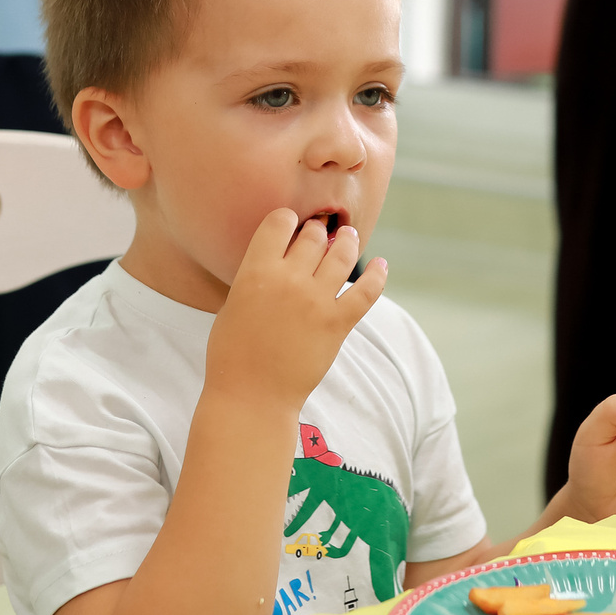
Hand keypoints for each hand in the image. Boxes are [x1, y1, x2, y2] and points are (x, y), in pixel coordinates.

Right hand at [204, 209, 384, 414]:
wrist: (252, 395)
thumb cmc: (233, 353)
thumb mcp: (234, 303)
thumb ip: (256, 276)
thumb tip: (278, 259)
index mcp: (256, 271)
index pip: (279, 222)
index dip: (287, 219)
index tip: (291, 223)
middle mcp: (288, 279)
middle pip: (313, 235)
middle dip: (317, 229)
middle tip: (320, 232)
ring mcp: (316, 301)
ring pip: (341, 255)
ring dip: (347, 241)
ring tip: (348, 237)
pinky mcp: (337, 323)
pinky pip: (366, 292)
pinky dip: (378, 276)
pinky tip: (382, 265)